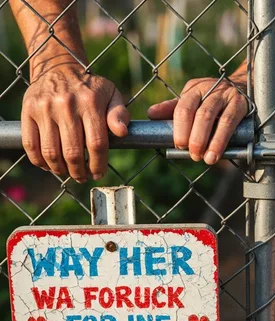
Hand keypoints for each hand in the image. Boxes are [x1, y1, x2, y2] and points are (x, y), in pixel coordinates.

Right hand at [22, 63, 128, 181]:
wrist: (58, 66)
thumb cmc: (91, 88)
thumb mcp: (112, 95)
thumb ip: (119, 114)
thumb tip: (122, 132)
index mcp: (91, 103)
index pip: (97, 143)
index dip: (98, 164)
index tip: (98, 173)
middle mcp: (66, 105)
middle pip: (73, 151)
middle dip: (79, 171)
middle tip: (82, 177)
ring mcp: (44, 108)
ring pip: (51, 151)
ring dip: (60, 169)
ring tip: (67, 173)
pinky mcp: (27, 110)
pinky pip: (30, 144)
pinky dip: (39, 161)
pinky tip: (49, 165)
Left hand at [147, 76, 247, 164]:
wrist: (246, 86)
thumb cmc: (216, 99)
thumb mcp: (195, 101)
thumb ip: (175, 109)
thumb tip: (151, 114)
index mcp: (195, 88)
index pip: (183, 107)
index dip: (180, 128)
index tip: (179, 145)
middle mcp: (210, 88)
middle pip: (198, 113)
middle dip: (194, 136)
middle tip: (192, 154)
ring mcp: (226, 95)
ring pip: (212, 117)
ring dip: (208, 140)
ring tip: (205, 158)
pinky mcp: (241, 104)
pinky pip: (230, 122)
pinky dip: (222, 139)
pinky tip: (217, 153)